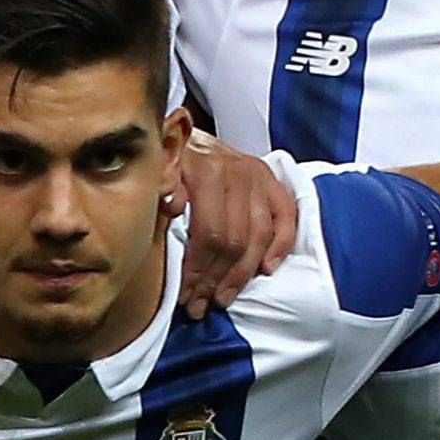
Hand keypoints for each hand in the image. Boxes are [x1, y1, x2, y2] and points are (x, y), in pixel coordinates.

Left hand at [172, 133, 300, 316]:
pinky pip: (286, 216)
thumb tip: (173, 206)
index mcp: (206, 169)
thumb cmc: (164, 161)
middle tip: (200, 307)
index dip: (198, 271)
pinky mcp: (271, 179)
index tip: (185, 298)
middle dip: (215, 280)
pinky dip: (280, 244)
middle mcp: (237, 172)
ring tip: (223, 299)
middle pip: (234, 240)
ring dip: (241, 274)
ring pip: (258, 235)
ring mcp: (258, 176)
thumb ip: (162, 185)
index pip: (209, 233)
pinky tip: (266, 269)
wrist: (182, 132)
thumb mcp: (153, 170)